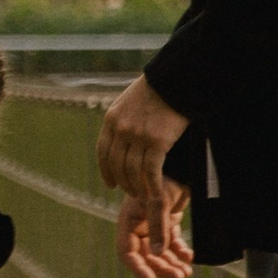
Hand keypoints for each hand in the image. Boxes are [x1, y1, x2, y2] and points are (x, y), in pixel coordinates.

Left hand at [96, 76, 186, 200]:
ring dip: (138, 188)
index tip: (110, 184)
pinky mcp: (157, 142)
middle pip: (117, 166)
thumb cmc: (156, 90)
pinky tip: (155, 193)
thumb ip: (122, 121)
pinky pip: (150, 171)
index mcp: (111, 119)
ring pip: (133, 172)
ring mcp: (138, 136)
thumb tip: (121, 142)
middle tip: (133, 193)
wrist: (174, 81)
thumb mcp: (129, 102)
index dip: (106, 172)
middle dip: (124, 183)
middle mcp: (121, 129)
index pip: (102, 153)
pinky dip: (152, 185)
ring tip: (145, 196)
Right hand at [118, 182, 193, 277]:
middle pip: (147, 256)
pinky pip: (171, 244)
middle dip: (162, 268)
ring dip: (172, 264)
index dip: (137, 268)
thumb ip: (158, 228)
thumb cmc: (164, 176)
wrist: (180, 162)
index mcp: (129, 220)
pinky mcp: (167, 223)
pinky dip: (179, 252)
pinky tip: (189, 256)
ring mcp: (153, 225)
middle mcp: (138, 226)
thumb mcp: (159, 201)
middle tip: (179, 276)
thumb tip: (158, 255)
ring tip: (186, 272)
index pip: (127, 251)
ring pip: (160, 253)